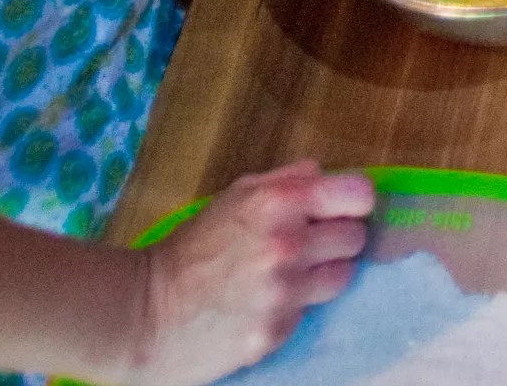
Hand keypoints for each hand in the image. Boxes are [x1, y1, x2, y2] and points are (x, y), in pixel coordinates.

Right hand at [123, 161, 375, 385]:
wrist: (148, 314)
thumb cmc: (192, 249)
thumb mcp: (233, 198)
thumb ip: (283, 181)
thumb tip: (321, 174)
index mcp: (277, 201)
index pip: (359, 194)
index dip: (352, 201)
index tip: (341, 209)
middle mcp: (288, 244)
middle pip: (356, 237)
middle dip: (337, 239)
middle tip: (311, 245)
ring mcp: (285, 292)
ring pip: (343, 276)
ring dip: (323, 274)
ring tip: (291, 275)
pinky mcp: (278, 332)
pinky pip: (310, 312)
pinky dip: (295, 307)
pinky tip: (267, 303)